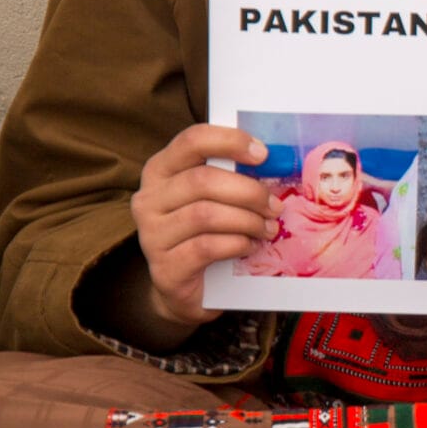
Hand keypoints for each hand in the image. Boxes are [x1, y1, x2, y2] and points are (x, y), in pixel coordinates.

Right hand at [129, 124, 277, 337]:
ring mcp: (151, 233)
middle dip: (248, 192)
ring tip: (268, 229)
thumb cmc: (207, 232)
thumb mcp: (216, 198)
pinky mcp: (164, 266)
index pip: (191, 141)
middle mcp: (149, 197)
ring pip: (205, 215)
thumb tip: (278, 162)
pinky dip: (236, 244)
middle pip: (202, 181)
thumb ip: (234, 177)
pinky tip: (250, 246)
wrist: (187, 286)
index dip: (230, 141)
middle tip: (275, 206)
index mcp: (162, 169)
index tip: (263, 154)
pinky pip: (206, 247)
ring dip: (247, 221)